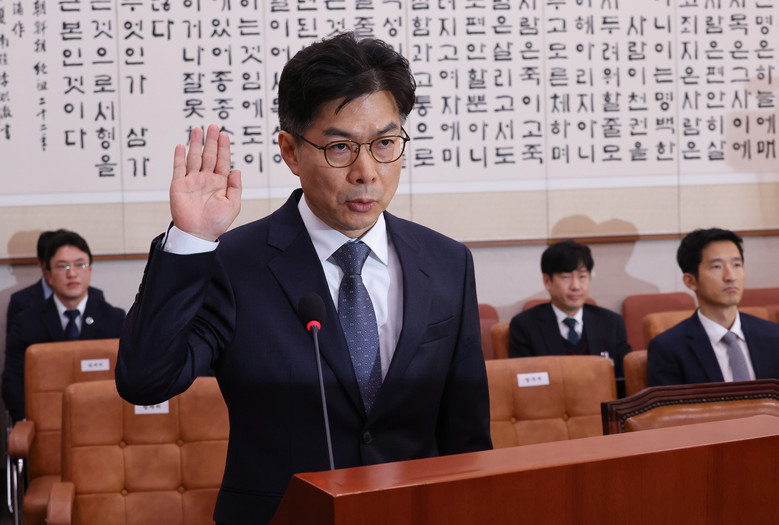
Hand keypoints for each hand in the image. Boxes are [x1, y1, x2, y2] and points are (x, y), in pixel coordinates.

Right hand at [170, 124, 241, 240]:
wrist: (198, 234)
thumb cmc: (217, 223)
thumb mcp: (233, 205)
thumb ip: (235, 187)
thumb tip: (237, 170)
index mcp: (220, 183)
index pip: (222, 161)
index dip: (224, 148)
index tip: (224, 135)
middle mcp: (206, 179)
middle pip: (209, 155)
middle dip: (211, 141)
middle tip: (213, 126)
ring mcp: (192, 181)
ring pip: (194, 158)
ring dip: (195, 144)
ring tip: (198, 129)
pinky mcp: (179, 185)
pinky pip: (179, 168)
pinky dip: (179, 157)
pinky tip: (182, 145)